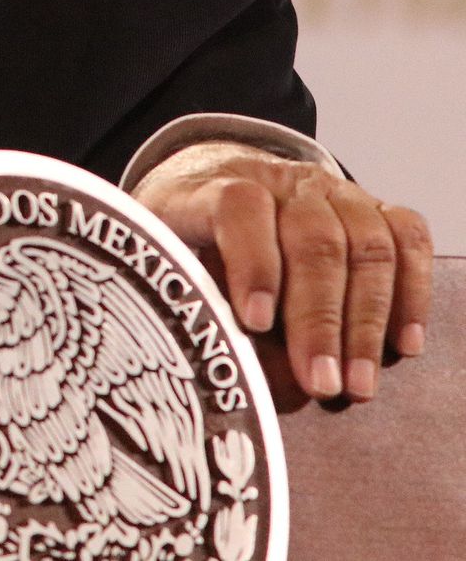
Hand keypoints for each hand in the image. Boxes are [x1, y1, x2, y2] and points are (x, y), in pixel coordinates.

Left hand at [135, 143, 431, 402]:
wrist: (207, 180)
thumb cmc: (178, 237)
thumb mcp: (154, 254)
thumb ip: (181, 291)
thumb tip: (225, 362)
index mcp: (209, 187)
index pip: (239, 206)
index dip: (252, 263)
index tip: (254, 322)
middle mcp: (277, 181)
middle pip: (313, 237)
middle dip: (319, 319)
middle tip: (320, 383)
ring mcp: (328, 190)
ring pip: (365, 243)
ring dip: (366, 322)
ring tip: (358, 384)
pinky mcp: (370, 205)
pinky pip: (406, 238)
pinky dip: (411, 292)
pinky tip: (403, 344)